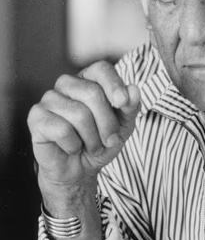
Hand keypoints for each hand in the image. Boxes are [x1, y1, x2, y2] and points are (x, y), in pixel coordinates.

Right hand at [27, 61, 139, 207]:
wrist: (81, 170)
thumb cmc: (102, 142)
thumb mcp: (124, 126)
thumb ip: (131, 107)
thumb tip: (134, 89)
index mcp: (89, 80)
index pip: (101, 69)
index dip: (114, 85)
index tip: (123, 103)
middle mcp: (67, 84)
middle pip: (93, 93)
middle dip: (108, 123)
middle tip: (109, 140)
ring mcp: (49, 99)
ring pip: (79, 113)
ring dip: (92, 138)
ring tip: (92, 146)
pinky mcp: (36, 117)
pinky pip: (62, 129)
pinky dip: (74, 145)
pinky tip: (72, 148)